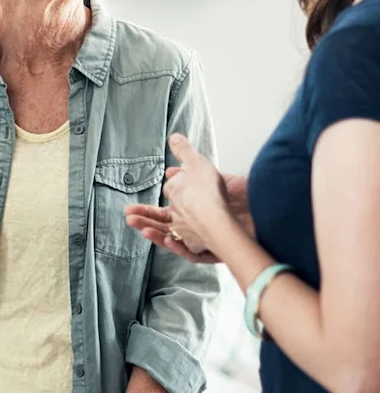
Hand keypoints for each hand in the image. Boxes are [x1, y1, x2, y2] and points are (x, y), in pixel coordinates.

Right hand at [126, 158, 252, 263]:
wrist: (264, 208)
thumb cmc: (238, 191)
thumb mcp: (206, 167)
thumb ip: (187, 155)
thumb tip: (173, 139)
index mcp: (190, 211)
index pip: (163, 213)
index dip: (147, 211)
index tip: (131, 208)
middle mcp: (193, 226)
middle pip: (163, 227)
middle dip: (145, 222)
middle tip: (128, 218)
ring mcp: (202, 239)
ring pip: (173, 240)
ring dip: (156, 235)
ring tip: (142, 228)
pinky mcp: (212, 250)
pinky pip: (192, 253)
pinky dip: (179, 247)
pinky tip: (170, 239)